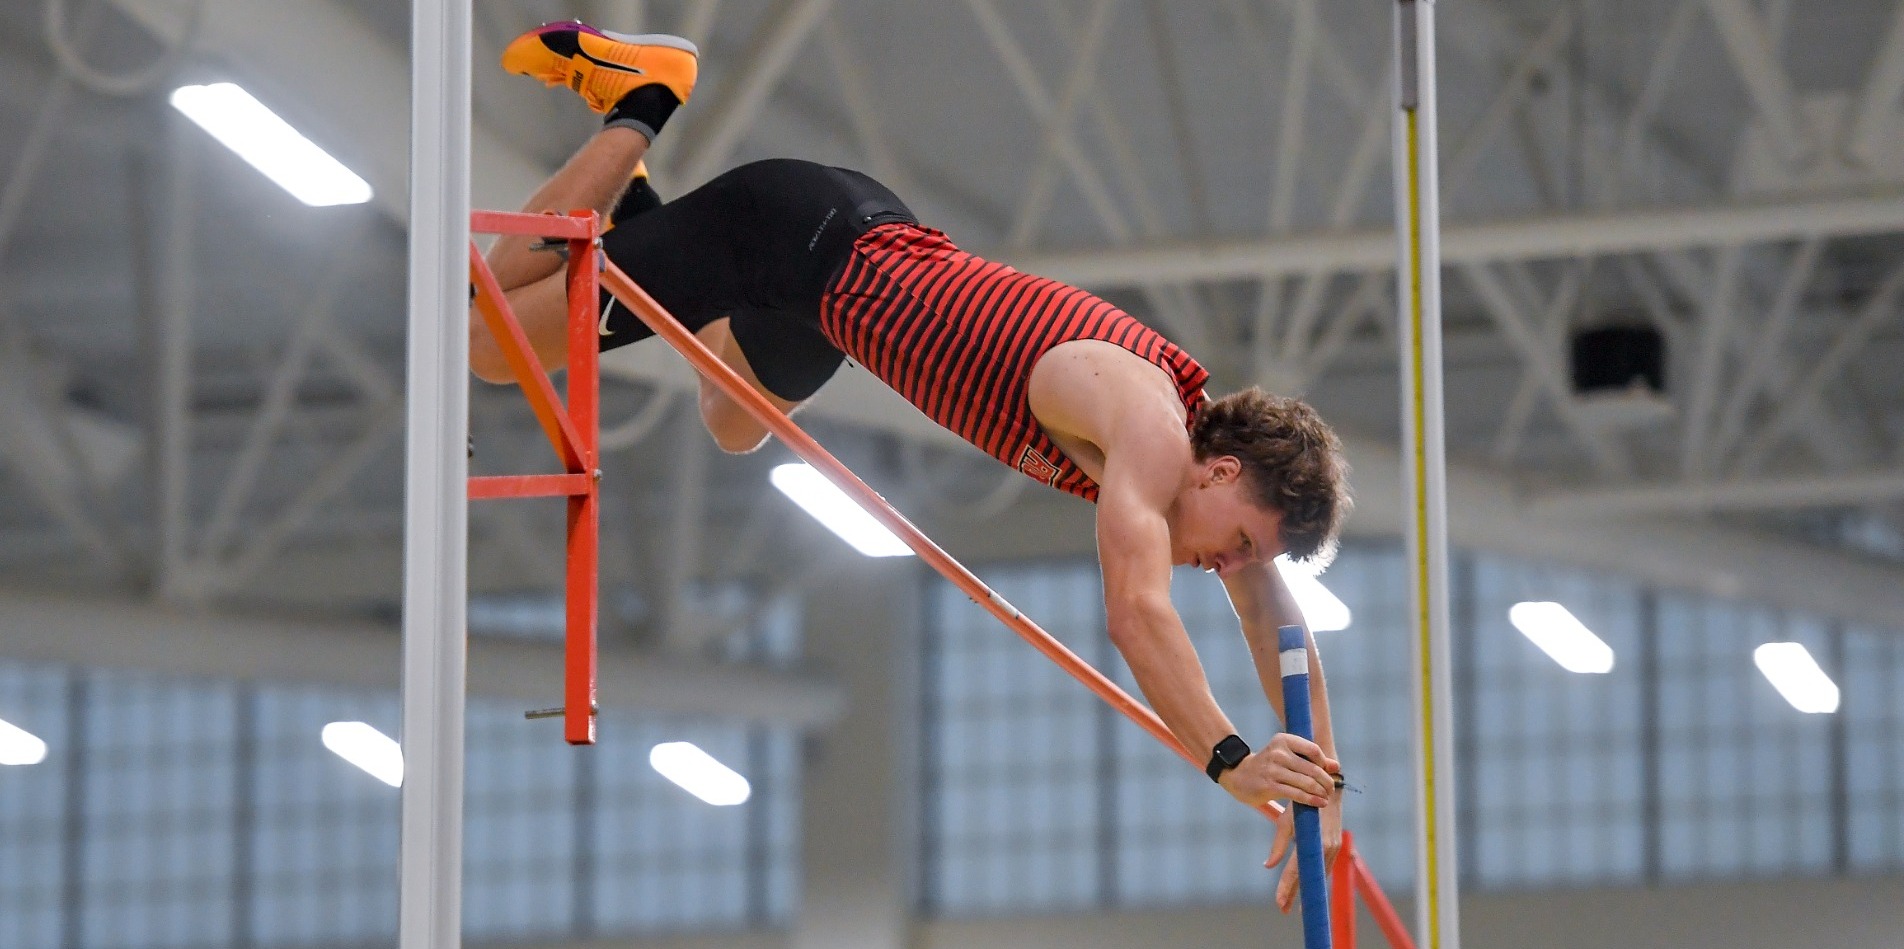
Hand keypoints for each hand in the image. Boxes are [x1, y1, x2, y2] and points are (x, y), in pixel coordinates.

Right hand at [1215, 732, 1338, 808]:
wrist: (1238, 775)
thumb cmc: (1269, 765)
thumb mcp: (1286, 756)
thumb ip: (1310, 759)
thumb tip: (1336, 766)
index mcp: (1283, 740)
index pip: (1313, 750)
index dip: (1324, 763)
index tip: (1326, 772)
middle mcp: (1278, 753)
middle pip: (1312, 768)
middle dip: (1326, 781)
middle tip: (1331, 789)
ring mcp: (1272, 769)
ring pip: (1306, 782)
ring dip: (1321, 792)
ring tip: (1325, 797)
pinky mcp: (1269, 786)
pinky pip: (1296, 794)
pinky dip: (1311, 800)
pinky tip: (1319, 803)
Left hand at [1265, 791, 1343, 912]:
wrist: (1327, 786)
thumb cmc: (1302, 803)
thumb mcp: (1286, 821)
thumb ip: (1278, 845)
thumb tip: (1268, 865)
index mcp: (1314, 842)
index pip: (1297, 871)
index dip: (1288, 888)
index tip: (1280, 903)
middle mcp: (1327, 848)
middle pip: (1309, 878)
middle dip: (1296, 895)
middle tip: (1284, 910)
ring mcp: (1334, 848)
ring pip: (1318, 875)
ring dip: (1307, 889)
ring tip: (1295, 905)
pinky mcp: (1335, 845)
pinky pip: (1324, 867)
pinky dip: (1315, 878)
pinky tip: (1308, 887)